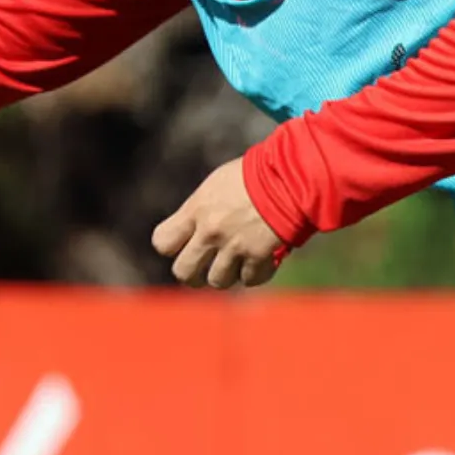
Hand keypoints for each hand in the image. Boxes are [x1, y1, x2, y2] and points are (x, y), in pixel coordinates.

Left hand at [151, 158, 287, 288]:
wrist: (292, 175)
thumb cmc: (257, 172)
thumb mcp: (218, 184)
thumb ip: (200, 209)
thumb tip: (193, 230)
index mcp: (197, 209)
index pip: (163, 242)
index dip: (172, 245)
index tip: (185, 241)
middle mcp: (211, 231)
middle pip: (184, 272)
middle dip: (194, 272)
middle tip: (206, 265)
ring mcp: (235, 246)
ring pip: (217, 281)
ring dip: (228, 273)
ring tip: (239, 260)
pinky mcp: (259, 256)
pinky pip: (250, 280)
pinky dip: (255, 273)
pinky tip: (261, 259)